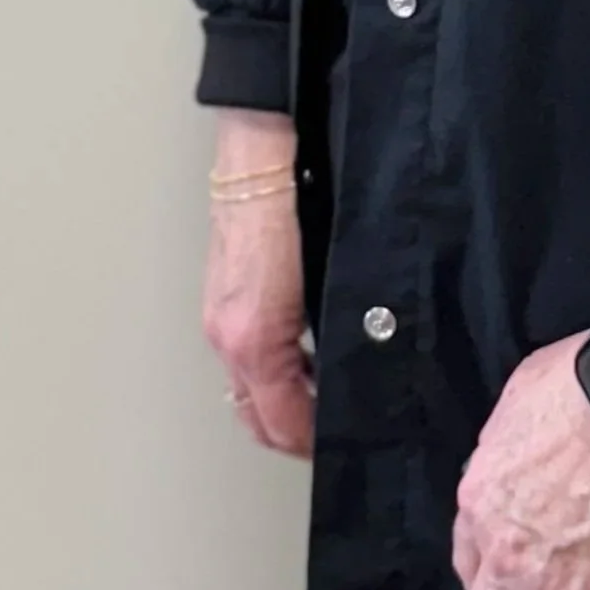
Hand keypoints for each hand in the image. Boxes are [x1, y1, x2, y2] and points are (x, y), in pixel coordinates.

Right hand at [201, 108, 313, 458]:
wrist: (261, 142)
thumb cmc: (297, 195)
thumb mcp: (328, 270)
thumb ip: (339, 325)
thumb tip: (369, 356)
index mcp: (255, 336)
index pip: (282, 420)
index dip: (315, 443)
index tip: (348, 447)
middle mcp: (228, 334)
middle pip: (257, 416)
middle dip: (294, 434)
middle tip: (336, 435)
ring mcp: (219, 314)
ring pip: (248, 387)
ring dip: (283, 401)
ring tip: (328, 398)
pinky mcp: (222, 293)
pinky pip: (245, 353)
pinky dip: (272, 370)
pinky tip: (308, 353)